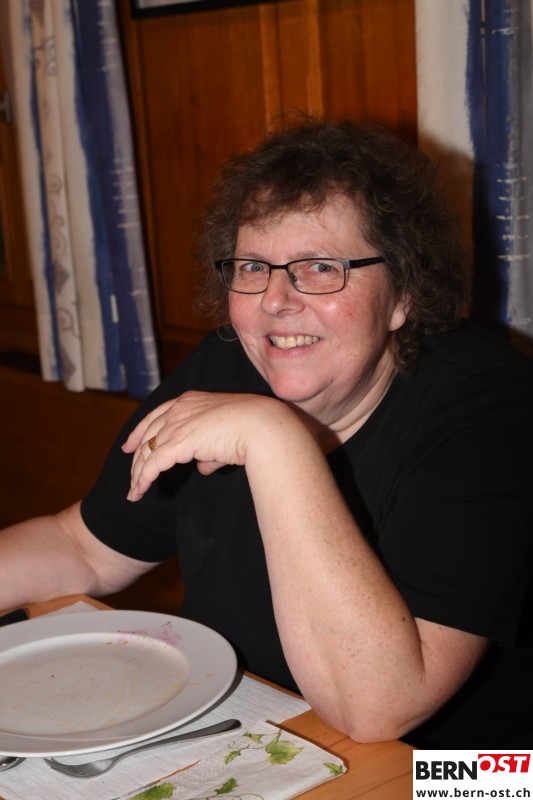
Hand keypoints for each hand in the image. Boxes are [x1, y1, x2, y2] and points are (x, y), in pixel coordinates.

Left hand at [122, 391, 283, 500]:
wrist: (260, 425)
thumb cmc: (251, 428)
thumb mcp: (225, 437)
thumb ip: (210, 452)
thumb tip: (203, 467)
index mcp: (189, 400)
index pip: (156, 415)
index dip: (139, 431)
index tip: (129, 445)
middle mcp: (178, 409)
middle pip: (147, 435)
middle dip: (135, 456)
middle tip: (131, 475)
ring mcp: (177, 424)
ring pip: (146, 451)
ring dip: (138, 473)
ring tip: (135, 491)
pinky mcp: (178, 442)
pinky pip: (153, 465)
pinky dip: (143, 479)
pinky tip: (139, 492)